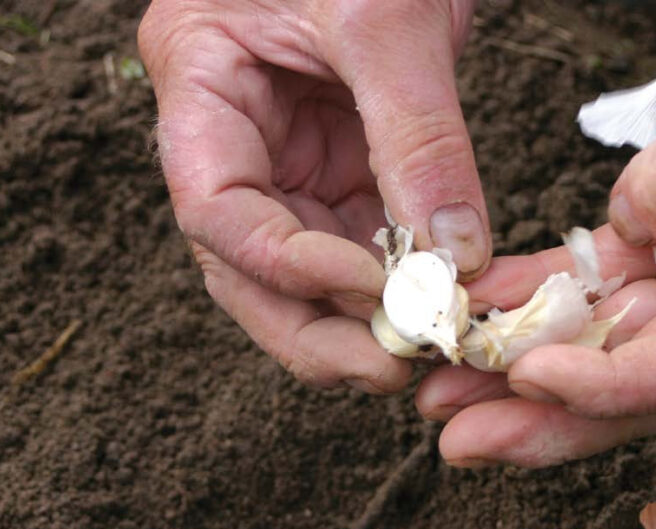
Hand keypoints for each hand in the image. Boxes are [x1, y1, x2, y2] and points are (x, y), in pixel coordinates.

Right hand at [138, 0, 488, 392]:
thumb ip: (418, 138)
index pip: (217, 209)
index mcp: (200, 83)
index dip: (287, 264)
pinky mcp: (338, 166)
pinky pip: (357, 244)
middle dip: (316, 326)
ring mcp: (285, 157)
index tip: (371, 292)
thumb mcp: (389, 19)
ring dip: (357, 321)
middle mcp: (232, 136)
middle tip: (390, 368)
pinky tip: (435, 309)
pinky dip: (395, 285)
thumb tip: (454, 256)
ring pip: (301, 272)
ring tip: (419, 354)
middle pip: (247, 267)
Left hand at [416, 0, 655, 466]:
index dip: (621, 384)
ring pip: (620, 339)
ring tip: (445, 388)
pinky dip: (539, 296)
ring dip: (528, 366)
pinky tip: (481, 309)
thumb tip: (636, 228)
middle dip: (554, 413)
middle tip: (462, 436)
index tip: (532, 379)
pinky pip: (604, 278)